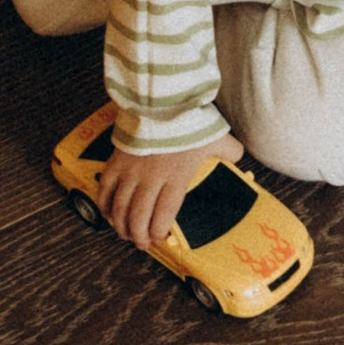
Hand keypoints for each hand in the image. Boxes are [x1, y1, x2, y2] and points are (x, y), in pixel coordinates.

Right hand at [97, 131, 240, 251]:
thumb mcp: (215, 137)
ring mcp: (131, 171)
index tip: (159, 239)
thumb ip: (228, 150)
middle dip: (138, 235)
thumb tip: (239, 157)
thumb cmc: (187, 121)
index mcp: (175, 178)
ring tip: (124, 233)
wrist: (160, 101)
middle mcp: (151, 179)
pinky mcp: (116, 161)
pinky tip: (107, 213)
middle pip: (139, 216)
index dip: (158, 231)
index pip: (164, 214)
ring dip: (120, 225)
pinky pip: (105, 188)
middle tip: (141, 244)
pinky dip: (104, 204)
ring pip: (120, 207)